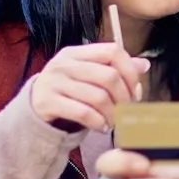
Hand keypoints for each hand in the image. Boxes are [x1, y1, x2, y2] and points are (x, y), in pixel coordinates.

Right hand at [30, 43, 147, 132]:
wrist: (34, 108)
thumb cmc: (68, 91)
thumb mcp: (89, 75)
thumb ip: (115, 69)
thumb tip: (144, 64)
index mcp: (77, 52)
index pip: (112, 51)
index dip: (130, 71)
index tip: (135, 91)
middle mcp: (64, 64)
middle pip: (108, 76)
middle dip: (123, 97)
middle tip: (126, 111)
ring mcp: (54, 82)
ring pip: (98, 97)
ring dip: (112, 114)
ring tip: (114, 122)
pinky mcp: (47, 102)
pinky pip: (83, 112)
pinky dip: (98, 122)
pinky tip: (101, 127)